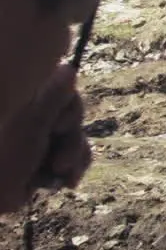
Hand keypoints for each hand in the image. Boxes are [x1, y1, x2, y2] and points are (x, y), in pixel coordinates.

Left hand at [0, 64, 90, 212]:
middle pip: (71, 114)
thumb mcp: (31, 125)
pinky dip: (74, 169)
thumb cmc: (4, 156)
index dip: (69, 108)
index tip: (59, 125)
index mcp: (24, 104)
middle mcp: (32, 119)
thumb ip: (53, 98)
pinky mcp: (45, 163)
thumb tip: (68, 68)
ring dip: (74, 156)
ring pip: (75, 137)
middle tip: (59, 156)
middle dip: (72, 138)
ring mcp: (39, 141)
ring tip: (61, 172)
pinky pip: (74, 158)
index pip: (60, 90)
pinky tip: (68, 182)